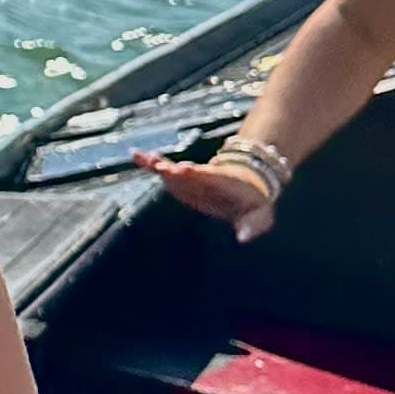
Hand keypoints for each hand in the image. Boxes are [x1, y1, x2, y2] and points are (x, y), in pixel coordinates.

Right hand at [132, 151, 273, 240]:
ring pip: (172, 168)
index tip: (187, 168)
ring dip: (158, 164)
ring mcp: (191, 176)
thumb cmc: (254, 204)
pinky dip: (149, 163)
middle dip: (176, 170)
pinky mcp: (180, 179)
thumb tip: (242, 238)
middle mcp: (204, 176)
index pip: (211, 177)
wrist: (246, 186)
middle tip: (163, 168)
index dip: (199, 173)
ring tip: (141, 157)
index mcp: (224, 182)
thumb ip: (252, 225)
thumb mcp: (260, 216)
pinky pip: (163, 170)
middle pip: (188, 171)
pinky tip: (135, 155)